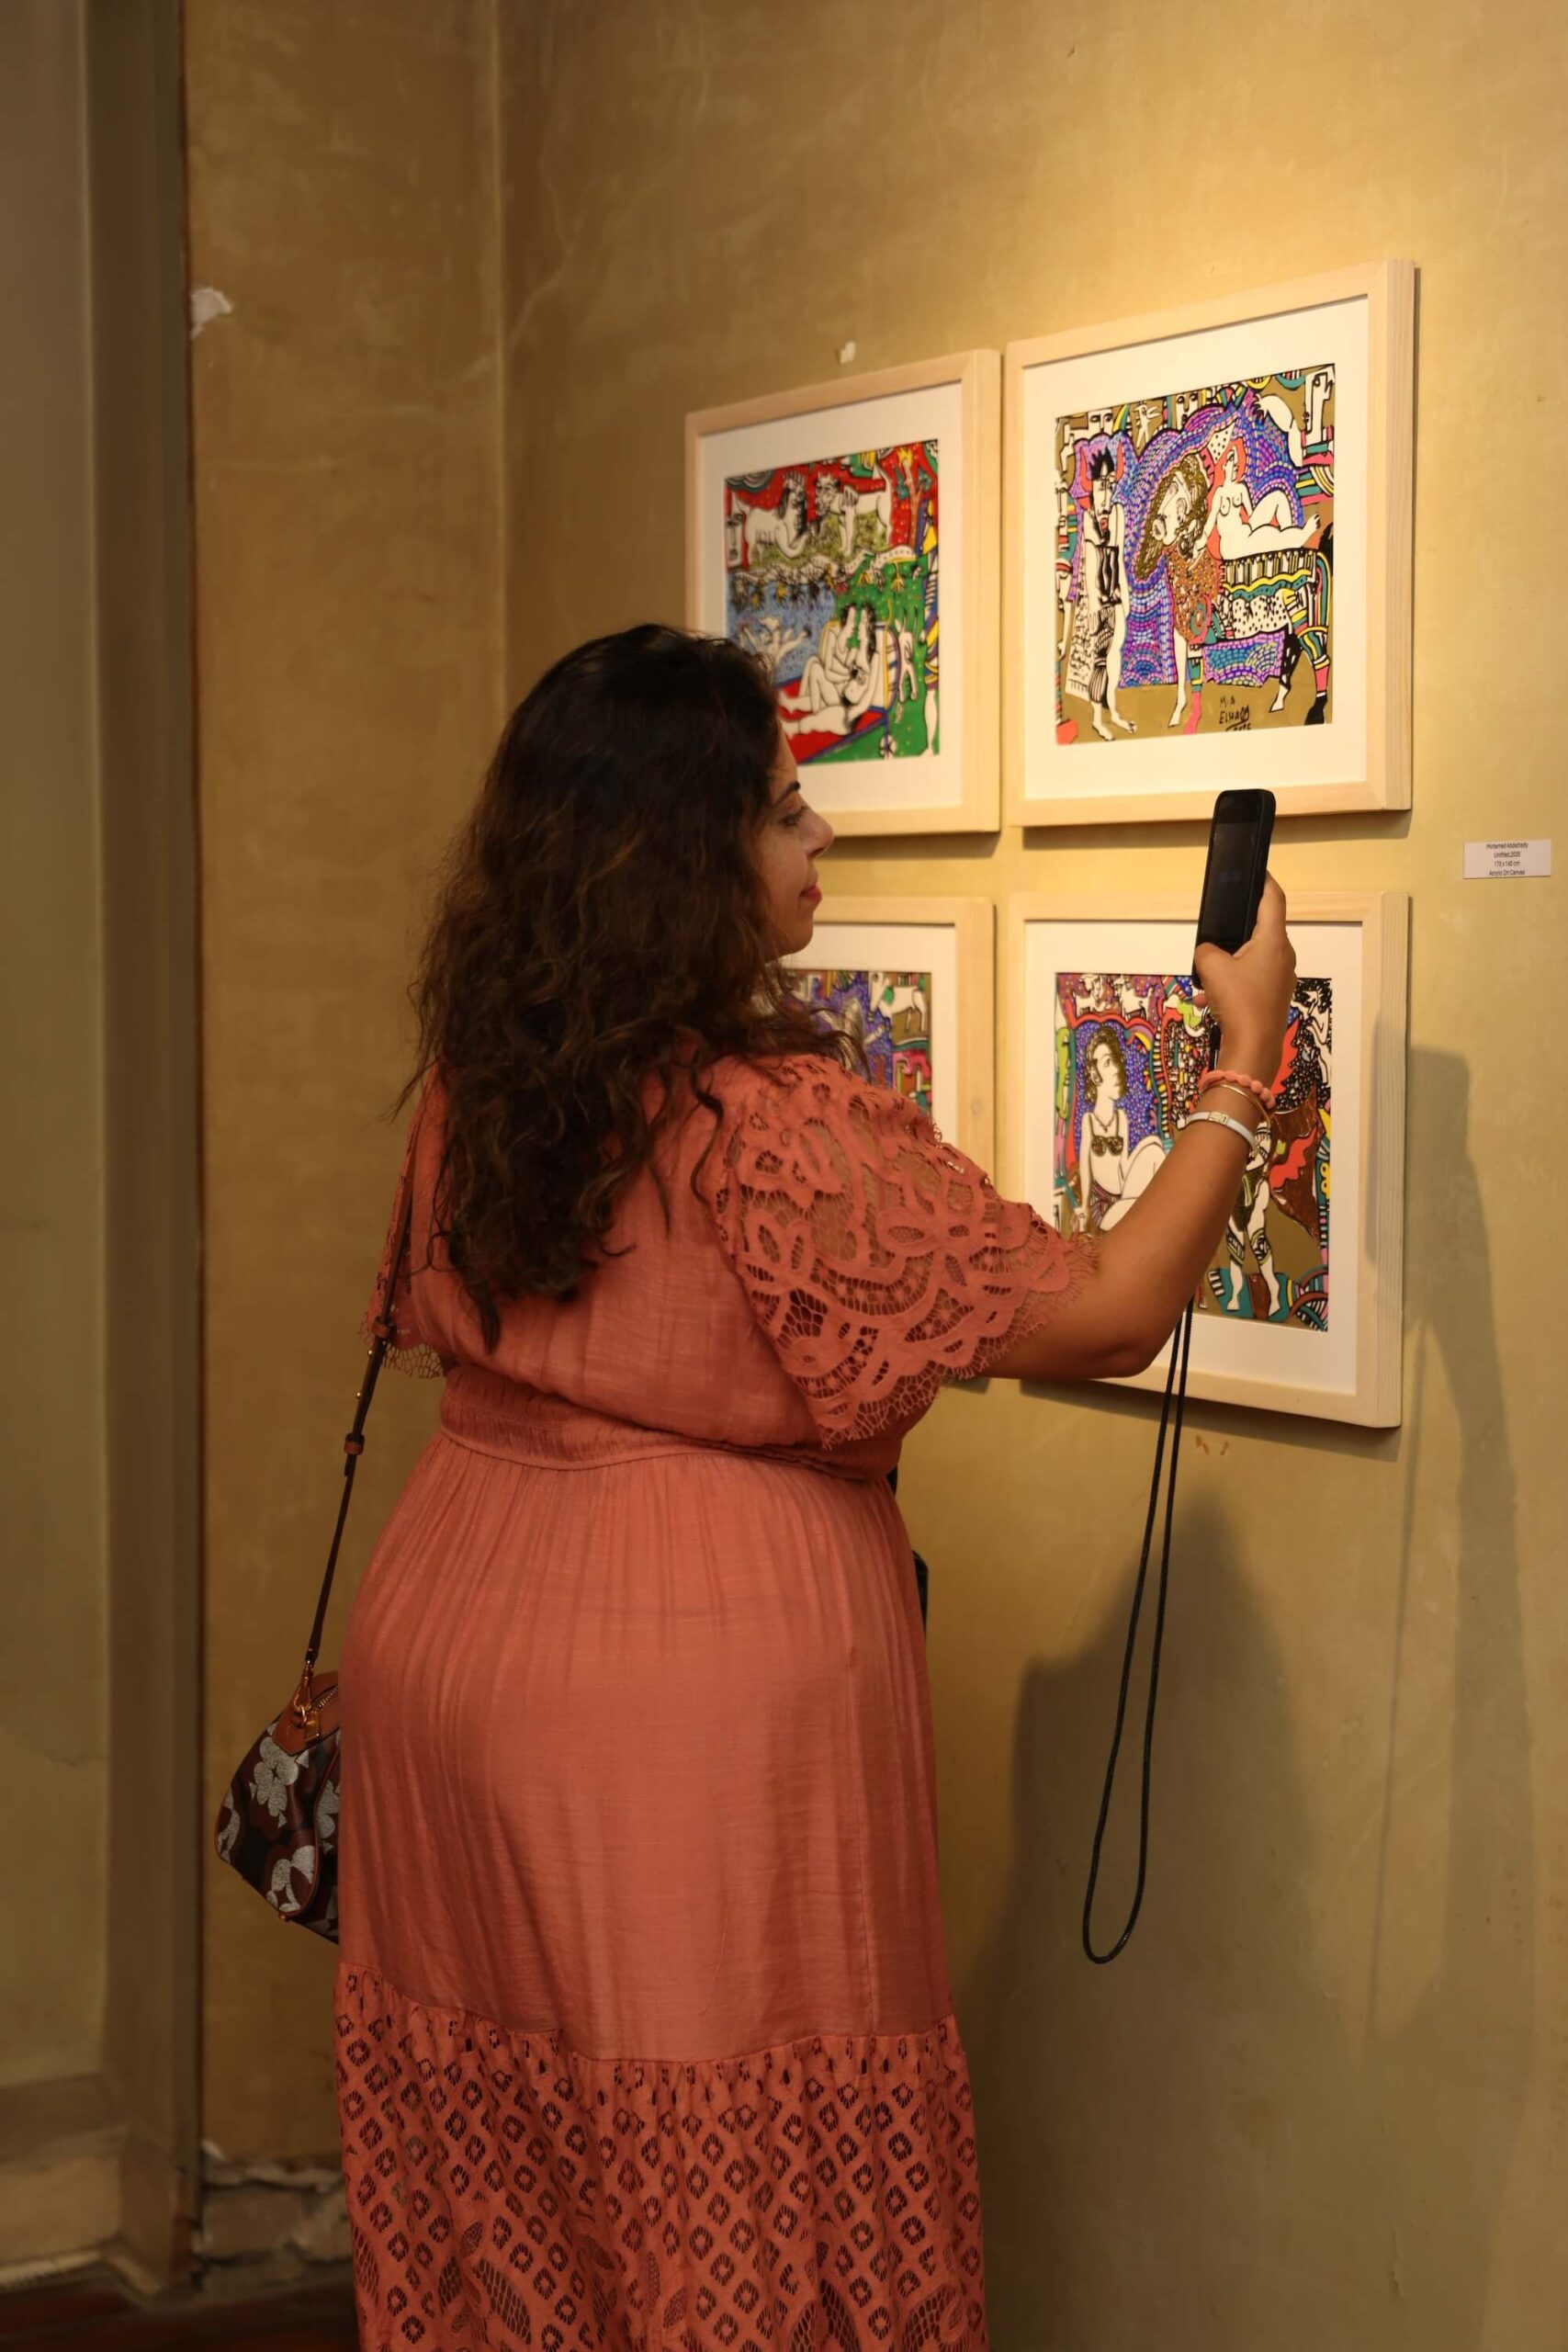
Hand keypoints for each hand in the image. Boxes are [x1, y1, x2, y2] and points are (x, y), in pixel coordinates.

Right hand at [1192, 872, 1296, 1085]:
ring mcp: (1281, 978)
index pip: (1273, 898)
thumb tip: (1210, 954)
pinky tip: (1208, 1001)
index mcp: (1273, 940)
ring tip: (1204, 977)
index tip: (1254, 870)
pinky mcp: (1274, 998)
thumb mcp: (1211, 968)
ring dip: (1228, 964)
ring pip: (1251, 959)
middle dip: (1236, 929)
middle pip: (1261, 930)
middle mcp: (1283, 955)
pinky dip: (1231, 985)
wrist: (1253, 1050)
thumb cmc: (1238, 1002)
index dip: (1264, 880)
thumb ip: (1206, 951)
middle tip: (1217, 926)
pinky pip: (1250, 981)